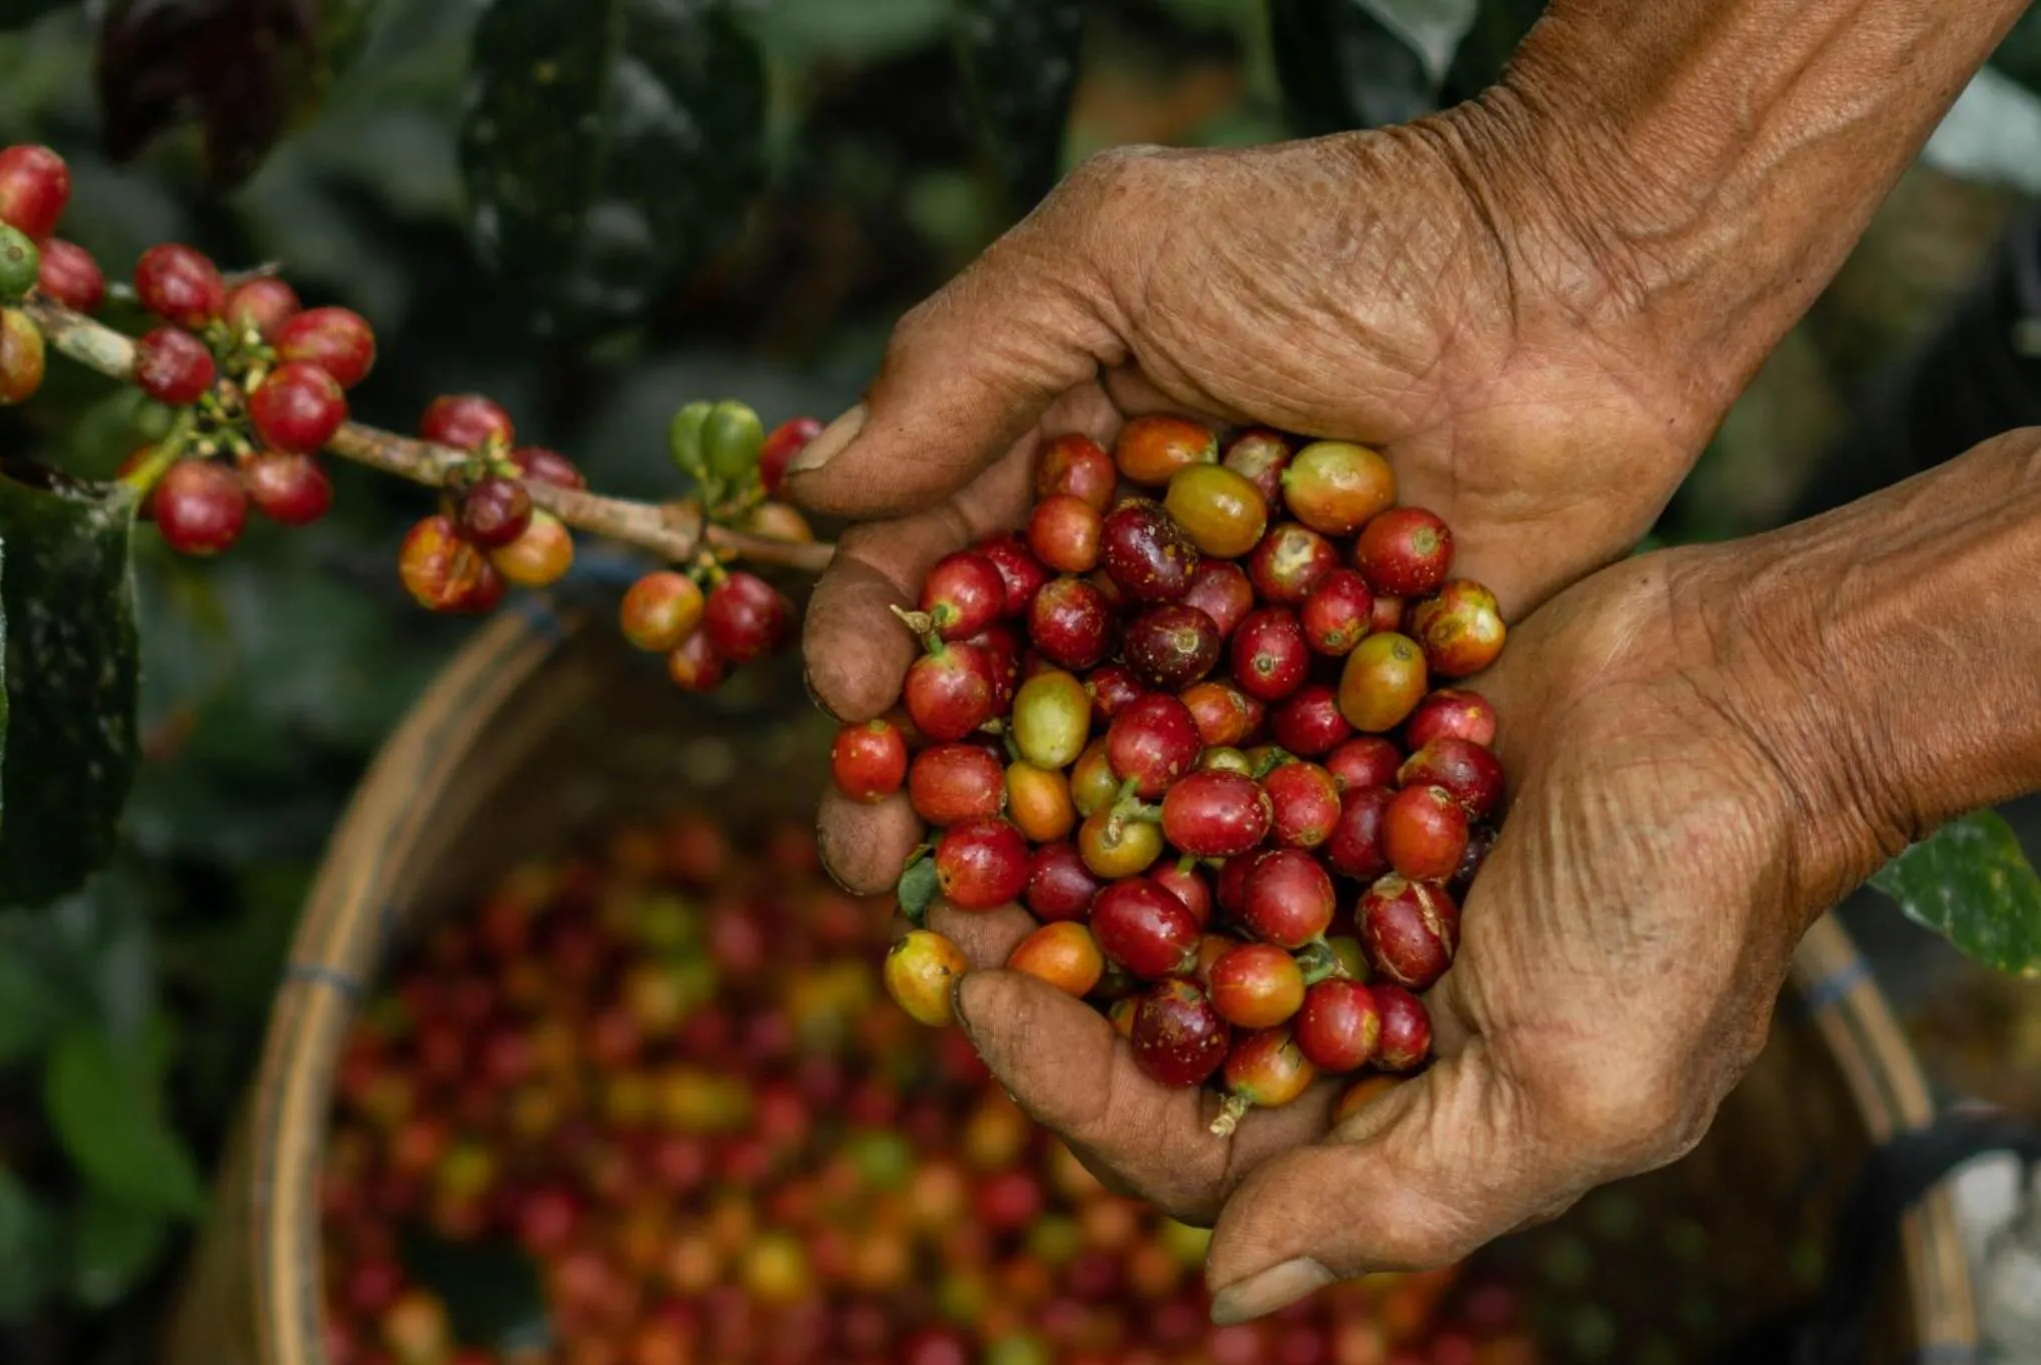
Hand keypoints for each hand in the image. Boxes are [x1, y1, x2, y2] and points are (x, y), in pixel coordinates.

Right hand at [793, 114, 1725, 893]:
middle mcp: (1125, 579)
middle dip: (933, 798)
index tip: (850, 723)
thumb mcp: (1117, 252)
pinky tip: (1158, 949)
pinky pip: (1255, 803)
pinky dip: (1206, 873)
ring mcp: (1230, 656)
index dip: (872, 655)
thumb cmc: (1337, 240)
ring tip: (998, 952)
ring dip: (1048, 869)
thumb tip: (810, 492)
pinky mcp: (1337, 713)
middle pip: (1001, 708)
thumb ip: (962, 361)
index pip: (923, 578)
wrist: (1567, 282)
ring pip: (1117, 781)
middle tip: (886, 881)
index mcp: (1048, 472)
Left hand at [920, 543, 1831, 1321]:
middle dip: (1038, 966)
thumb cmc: (1681, 905)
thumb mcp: (1568, 1093)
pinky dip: (1127, 748)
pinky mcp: (1326, 755)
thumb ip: (1400, 1201)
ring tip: (949, 794)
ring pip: (1151, 886)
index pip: (1188, 1144)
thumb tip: (1223, 1294)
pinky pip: (1202, 766)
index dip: (1073, 1087)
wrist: (1757, 695)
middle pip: (1146, 1014)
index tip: (978, 1000)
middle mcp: (1337, 1000)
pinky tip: (1039, 703)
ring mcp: (1325, 872)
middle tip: (926, 900)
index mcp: (1385, 1108)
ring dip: (1054, 851)